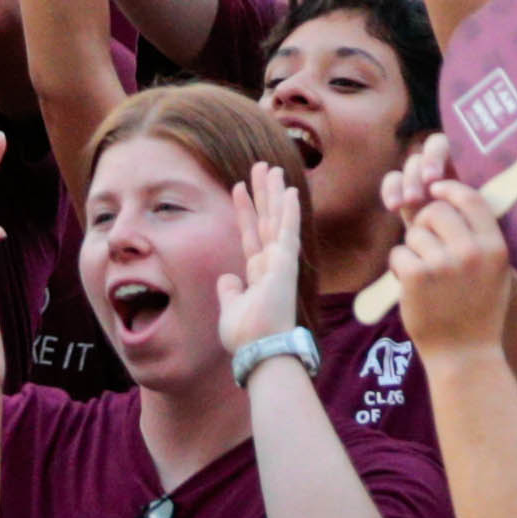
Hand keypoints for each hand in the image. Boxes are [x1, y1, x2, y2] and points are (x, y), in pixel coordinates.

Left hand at [215, 160, 306, 345]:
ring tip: (271, 168)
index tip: (238, 187)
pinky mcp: (286, 264)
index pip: (251, 233)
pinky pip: (287, 231)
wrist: (259, 351)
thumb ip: (230, 292)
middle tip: (261, 167)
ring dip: (274, 193)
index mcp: (259, 273)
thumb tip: (227, 278)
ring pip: (276, 219)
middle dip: (262, 193)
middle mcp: (272, 264)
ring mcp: (281, 262)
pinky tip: (289, 190)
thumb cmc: (247, 337)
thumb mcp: (230, 309)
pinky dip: (288, 210)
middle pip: (266, 219)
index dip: (245, 210)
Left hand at [377, 176, 516, 355]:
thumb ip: (481, 238)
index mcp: (495, 247)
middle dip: (425, 223)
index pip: (471, 199)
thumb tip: (455, 198)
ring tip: (425, 278)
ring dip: (412, 251)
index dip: (450, 190)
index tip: (436, 189)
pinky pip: (398, 253)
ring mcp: (443, 264)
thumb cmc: (479, 313)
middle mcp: (471, 252)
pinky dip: (399, 268)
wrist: (465, 356)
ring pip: (414, 233)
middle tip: (425, 246)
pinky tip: (410, 287)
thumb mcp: (495, 272)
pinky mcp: (417, 277)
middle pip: (436, 211)